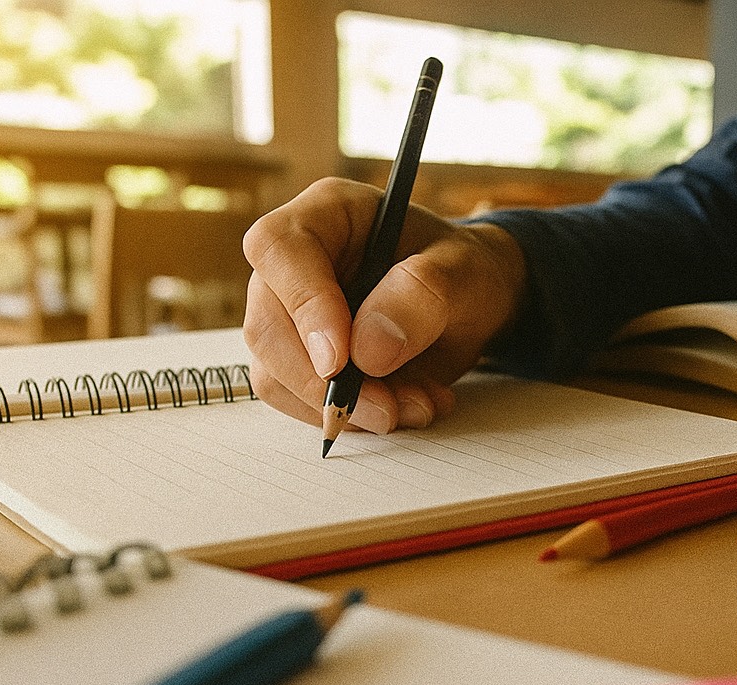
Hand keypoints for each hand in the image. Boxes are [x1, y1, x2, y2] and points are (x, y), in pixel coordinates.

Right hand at [241, 177, 526, 432]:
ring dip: (346, 408)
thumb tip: (366, 353)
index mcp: (327, 214)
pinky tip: (406, 406)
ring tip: (419, 404)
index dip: (303, 305)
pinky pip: (299, 402)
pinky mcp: (300, 361)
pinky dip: (353, 419)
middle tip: (389, 409)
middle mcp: (294, 263)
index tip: (340, 361)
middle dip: (324, 383)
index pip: (279, 249)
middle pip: (266, 326)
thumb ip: (422, 296)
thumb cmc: (464, 271)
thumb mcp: (464, 272)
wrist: (471, 307)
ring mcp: (289, 315)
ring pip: (275, 374)